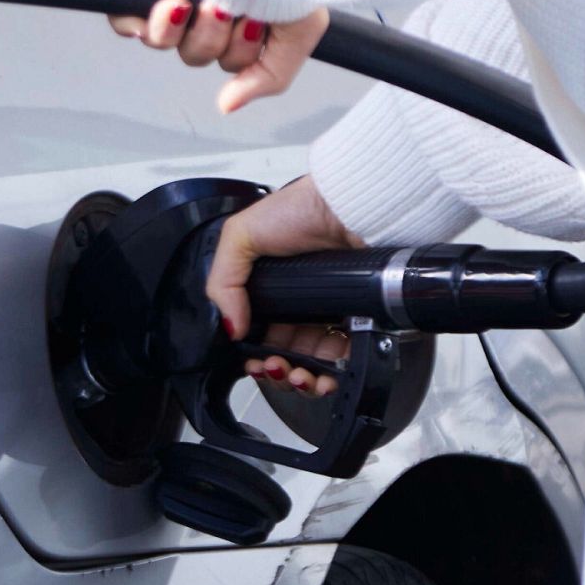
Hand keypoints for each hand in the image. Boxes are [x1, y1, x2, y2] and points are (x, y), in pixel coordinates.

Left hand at [106, 0, 329, 112]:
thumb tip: (228, 105)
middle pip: (197, 55)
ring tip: (198, 0)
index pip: (231, 59)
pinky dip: (144, 24)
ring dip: (183, 31)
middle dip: (214, 39)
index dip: (241, 55)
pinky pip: (125, 22)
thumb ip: (271, 76)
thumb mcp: (303, 26)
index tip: (257, 21)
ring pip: (164, 42)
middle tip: (226, 4)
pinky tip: (168, 6)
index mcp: (242, 6)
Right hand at [206, 175, 363, 396]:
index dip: (254, 352)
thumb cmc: (303, 207)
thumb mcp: (241, 235)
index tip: (252, 362)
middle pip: (286, 352)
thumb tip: (228, 327)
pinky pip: (348, 354)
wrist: (352, 205)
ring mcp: (332, 310)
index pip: (259, 331)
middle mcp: (301, 300)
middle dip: (277, 370)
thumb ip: (223, 281)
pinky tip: (326, 373)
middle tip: (274, 369)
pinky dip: (336, 371)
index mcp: (271, 286)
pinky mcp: (361, 316)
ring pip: (315, 361)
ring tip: (299, 375)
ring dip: (303, 379)